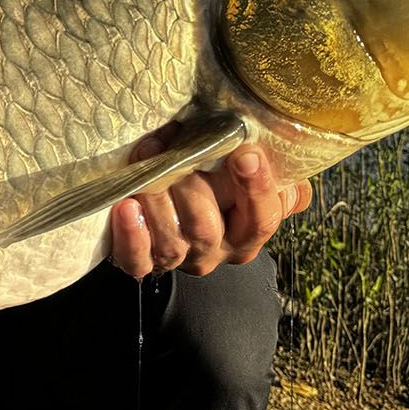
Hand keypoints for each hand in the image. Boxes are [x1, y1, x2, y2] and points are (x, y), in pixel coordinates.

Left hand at [108, 133, 312, 278]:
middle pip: (207, 229)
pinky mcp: (141, 262)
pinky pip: (137, 260)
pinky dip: (132, 236)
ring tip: (145, 158)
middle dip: (190, 186)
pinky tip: (126, 207)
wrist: (166, 204)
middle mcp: (215, 250)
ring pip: (171, 242)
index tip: (246, 153)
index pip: (261, 219)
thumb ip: (273, 165)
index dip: (256, 189)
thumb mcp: (245, 171)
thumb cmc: (212, 179)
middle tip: (176, 147)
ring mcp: (178, 258)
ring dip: (156, 198)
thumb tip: (282, 147)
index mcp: (246, 231)